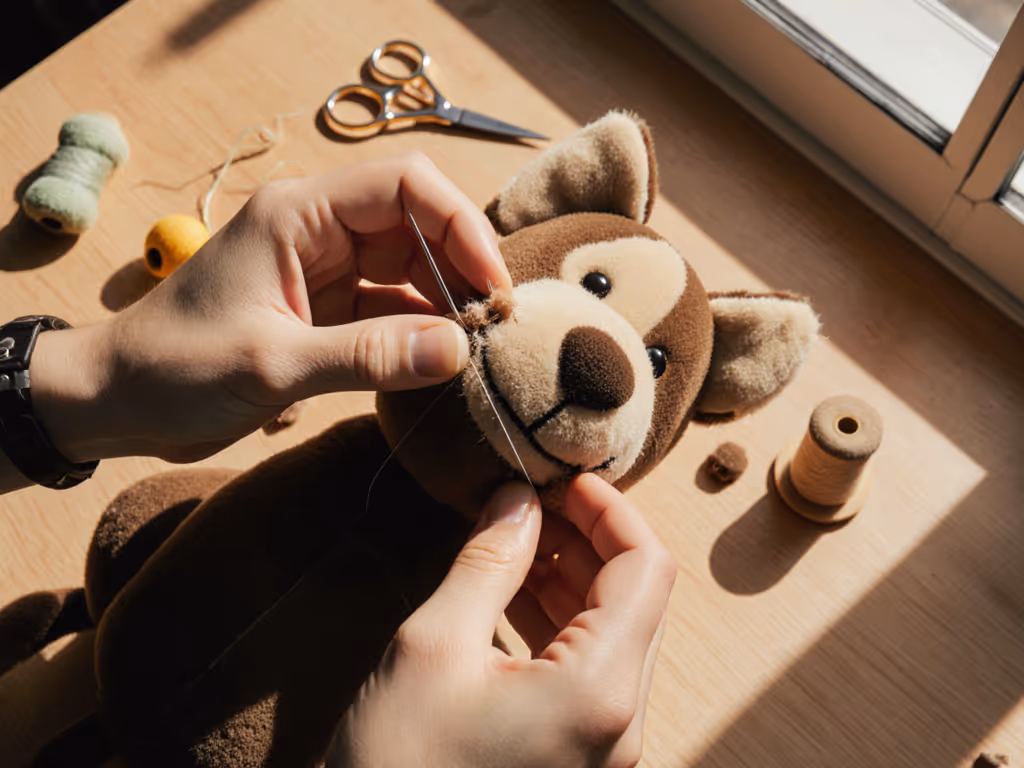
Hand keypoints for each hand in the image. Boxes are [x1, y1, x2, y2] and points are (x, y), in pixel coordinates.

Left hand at [30, 153, 510, 463]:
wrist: (118, 401)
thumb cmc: (175, 368)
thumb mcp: (274, 363)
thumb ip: (369, 356)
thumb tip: (460, 352)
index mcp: (300, 214)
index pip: (405, 186)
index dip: (461, 227)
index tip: (492, 286)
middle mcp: (319, 231)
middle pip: (419, 226)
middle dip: (463, 269)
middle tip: (496, 327)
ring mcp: (325, 270)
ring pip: (411, 270)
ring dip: (447, 305)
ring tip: (479, 351)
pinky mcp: (326, 310)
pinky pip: (391, 311)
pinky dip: (421, 334)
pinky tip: (443, 363)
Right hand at [332, 474, 675, 767]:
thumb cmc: (395, 767)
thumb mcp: (432, 645)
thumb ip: (488, 560)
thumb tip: (517, 497)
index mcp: (601, 691)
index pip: (647, 569)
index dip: (609, 511)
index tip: (560, 480)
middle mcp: (621, 724)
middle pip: (636, 600)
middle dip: (587, 540)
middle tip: (529, 504)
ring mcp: (603, 750)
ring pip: (613, 635)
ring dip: (571, 578)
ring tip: (515, 541)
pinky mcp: (577, 762)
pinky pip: (589, 673)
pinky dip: (559, 623)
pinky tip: (510, 596)